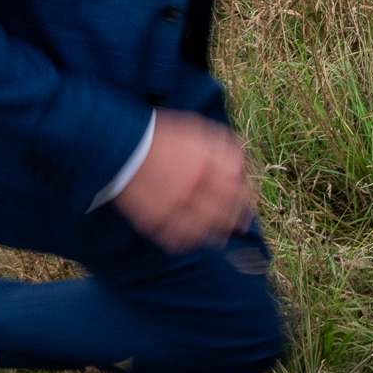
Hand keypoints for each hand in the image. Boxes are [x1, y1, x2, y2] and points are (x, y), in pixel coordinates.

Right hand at [114, 111, 255, 253]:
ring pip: (202, 228)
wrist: (125, 147)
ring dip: (215, 235)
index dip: (245, 197)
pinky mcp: (153, 218)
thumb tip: (239, 167)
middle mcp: (192, 185)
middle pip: (223, 211)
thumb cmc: (164, 137)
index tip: (248, 201)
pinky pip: (175, 237)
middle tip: (241, 226)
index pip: (235, 187)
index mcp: (206, 163)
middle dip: (235, 220)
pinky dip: (187, 241)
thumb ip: (221, 148)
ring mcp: (172, 204)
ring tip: (220, 238)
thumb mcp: (198, 131)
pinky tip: (192, 240)